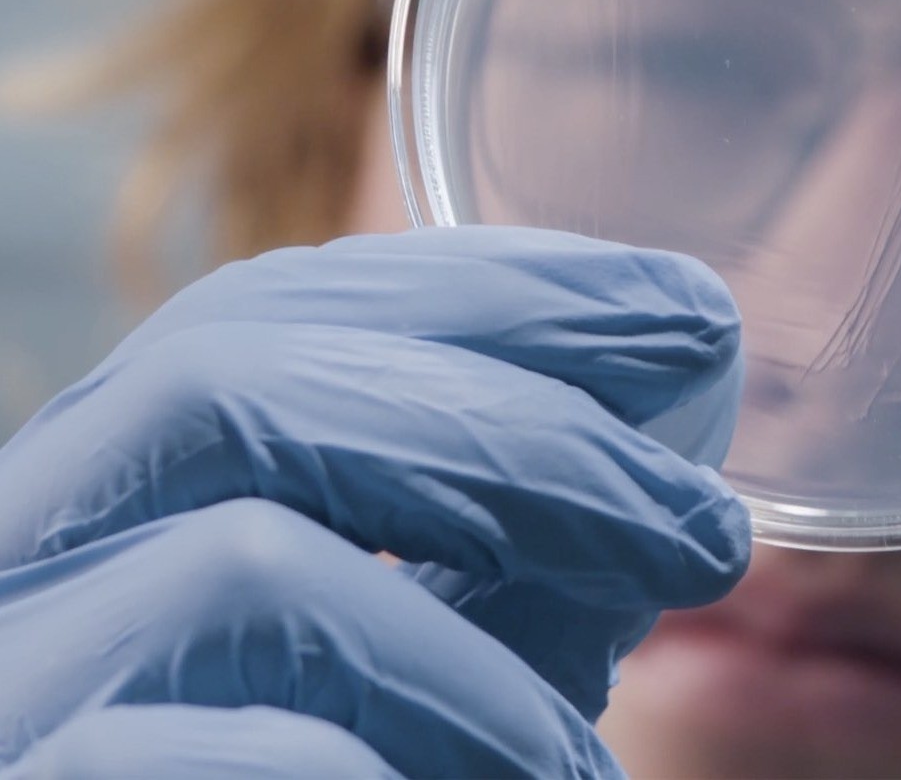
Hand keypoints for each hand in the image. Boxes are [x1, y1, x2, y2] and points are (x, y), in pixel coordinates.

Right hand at [0, 226, 750, 778]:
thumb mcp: (414, 676)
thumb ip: (504, 573)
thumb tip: (680, 462)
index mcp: (100, 500)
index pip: (265, 309)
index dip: (489, 290)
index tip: (687, 318)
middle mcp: (8, 565)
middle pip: (235, 380)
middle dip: (524, 435)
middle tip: (709, 536)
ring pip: (236, 567)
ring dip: (474, 658)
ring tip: (582, 769)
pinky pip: (198, 756)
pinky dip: (381, 775)